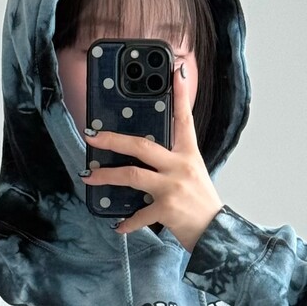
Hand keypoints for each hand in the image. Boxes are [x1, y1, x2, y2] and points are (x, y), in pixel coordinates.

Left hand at [80, 60, 223, 251]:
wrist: (216, 233)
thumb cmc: (201, 204)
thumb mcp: (192, 175)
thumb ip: (171, 163)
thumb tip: (142, 158)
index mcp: (188, 154)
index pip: (184, 119)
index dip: (181, 95)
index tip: (176, 72)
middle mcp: (181, 167)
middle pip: (142, 146)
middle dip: (113, 140)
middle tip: (92, 136)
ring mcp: (173, 187)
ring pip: (132, 175)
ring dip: (107, 177)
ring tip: (90, 177)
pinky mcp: (168, 209)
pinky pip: (139, 215)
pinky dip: (127, 222)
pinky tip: (118, 226)